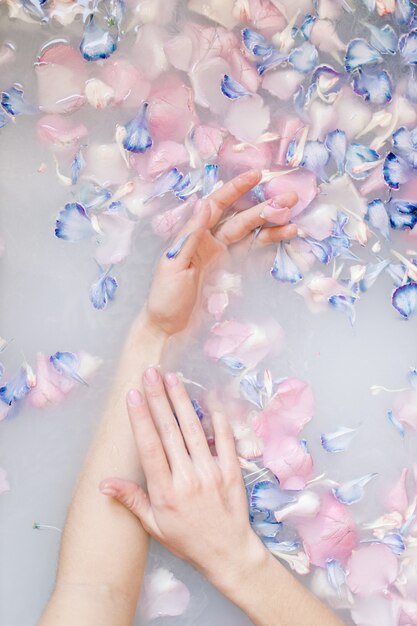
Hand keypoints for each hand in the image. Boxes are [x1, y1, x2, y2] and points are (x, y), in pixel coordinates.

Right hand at [99, 368, 267, 587]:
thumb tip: (103, 483)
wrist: (228, 553)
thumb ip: (131, 499)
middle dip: (158, 398)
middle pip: (170, 431)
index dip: (140, 418)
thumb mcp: (154, 525)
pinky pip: (225, 438)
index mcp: (165, 491)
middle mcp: (188, 478)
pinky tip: (209, 398)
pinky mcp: (232, 470)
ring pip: (194, 429)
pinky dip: (217, 417)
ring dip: (182, 401)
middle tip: (150, 372)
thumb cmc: (187, 539)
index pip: (149, 447)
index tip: (132, 395)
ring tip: (173, 377)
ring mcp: (211, 472)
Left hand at [145, 169, 297, 335]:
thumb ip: (191, 235)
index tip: (256, 176)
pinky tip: (284, 237)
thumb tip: (204, 203)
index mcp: (195, 236)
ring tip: (292, 220)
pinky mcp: (232, 272)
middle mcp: (210, 242)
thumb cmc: (165, 297)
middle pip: (241, 218)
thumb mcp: (173, 265)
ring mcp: (223, 257)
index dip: (236, 189)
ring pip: (251, 235)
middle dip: (264, 207)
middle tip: (290, 198)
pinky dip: (268, 245)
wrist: (168, 328)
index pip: (218, 206)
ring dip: (271, 226)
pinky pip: (253, 254)